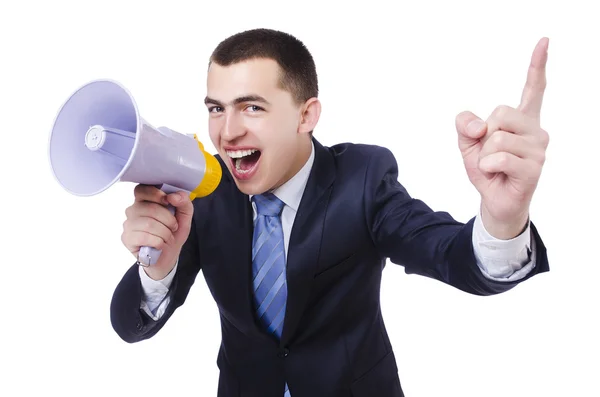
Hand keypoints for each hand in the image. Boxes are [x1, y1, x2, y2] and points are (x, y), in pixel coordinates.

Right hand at [121, 184, 194, 279]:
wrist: (168, 254)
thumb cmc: (173, 232)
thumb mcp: (184, 215)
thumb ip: (183, 201)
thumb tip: (174, 196)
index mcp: (144, 200)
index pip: (142, 189)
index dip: (156, 194)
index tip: (168, 202)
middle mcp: (133, 210)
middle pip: (151, 208)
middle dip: (169, 220)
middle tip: (173, 227)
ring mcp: (128, 224)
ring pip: (149, 224)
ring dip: (165, 233)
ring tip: (167, 237)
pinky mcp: (127, 238)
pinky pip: (145, 237)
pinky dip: (158, 242)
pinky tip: (160, 244)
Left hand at [456, 37, 549, 238]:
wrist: (493, 200)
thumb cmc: (487, 169)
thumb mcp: (468, 143)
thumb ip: (466, 125)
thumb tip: (478, 125)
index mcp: (522, 119)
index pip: (533, 88)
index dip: (537, 65)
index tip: (544, 41)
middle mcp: (535, 130)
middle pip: (501, 112)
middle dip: (484, 132)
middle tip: (489, 152)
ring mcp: (538, 149)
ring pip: (496, 137)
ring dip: (484, 155)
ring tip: (494, 166)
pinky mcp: (534, 168)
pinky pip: (498, 158)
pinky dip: (487, 167)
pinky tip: (498, 175)